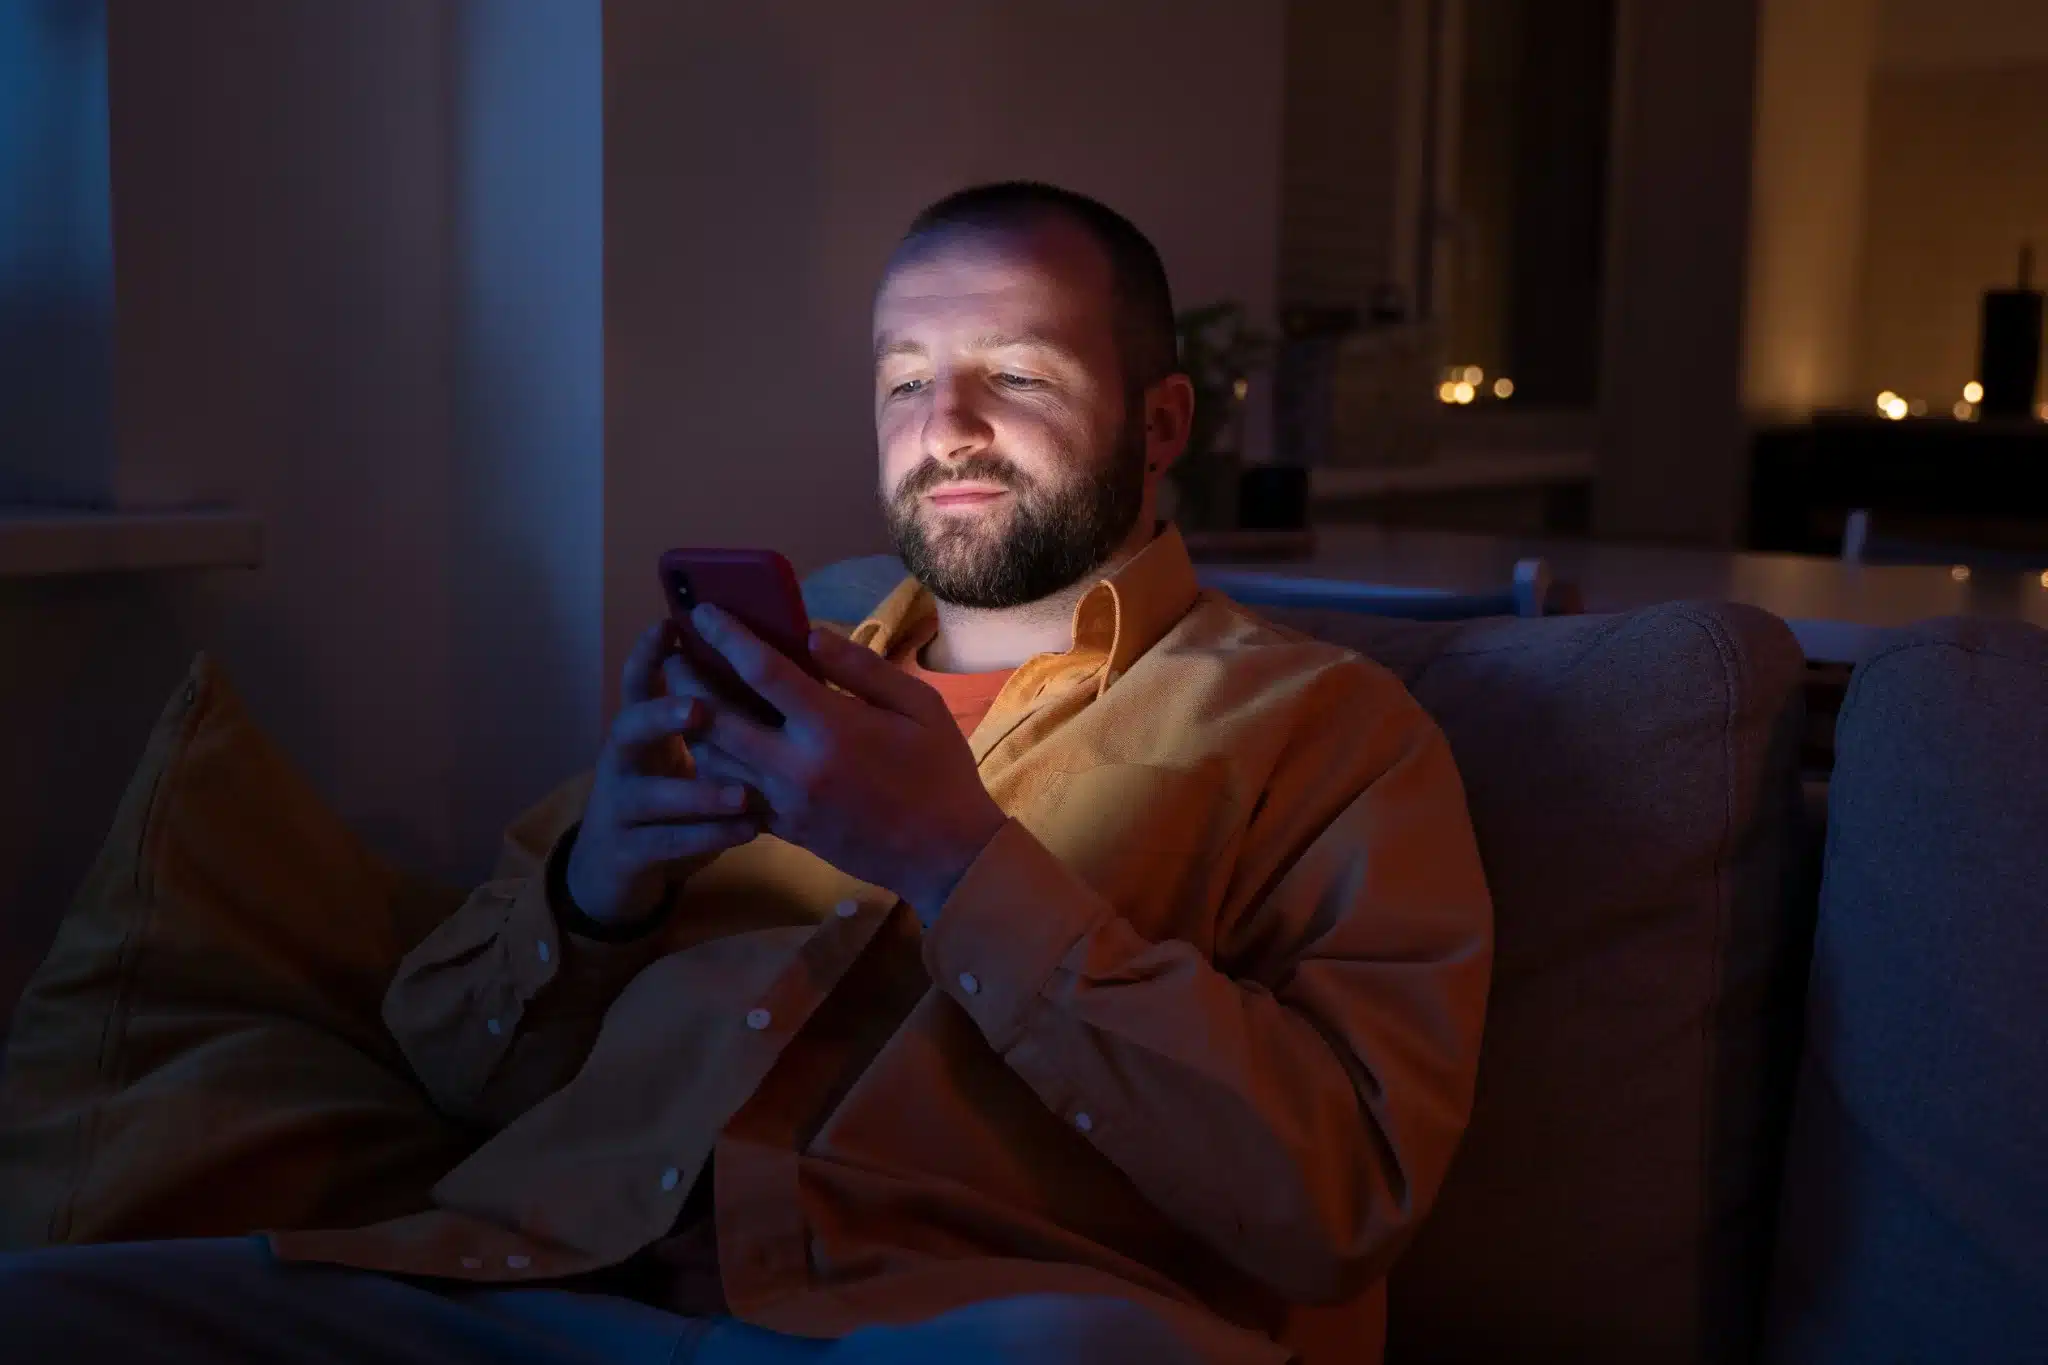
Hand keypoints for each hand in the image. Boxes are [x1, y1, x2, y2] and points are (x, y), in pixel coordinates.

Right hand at [563, 621, 765, 926]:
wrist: (613, 870)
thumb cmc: (665, 798)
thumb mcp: (678, 753)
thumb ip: (705, 718)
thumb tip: (755, 664)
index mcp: (639, 730)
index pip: (637, 682)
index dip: (647, 654)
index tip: (669, 626)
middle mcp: (621, 761)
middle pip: (628, 728)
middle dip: (661, 715)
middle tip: (699, 709)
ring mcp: (618, 807)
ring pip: (650, 795)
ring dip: (697, 791)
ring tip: (743, 793)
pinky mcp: (628, 850)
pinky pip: (667, 842)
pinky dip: (708, 836)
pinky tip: (748, 832)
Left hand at [673, 603, 1008, 924]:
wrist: (944, 856)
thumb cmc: (941, 772)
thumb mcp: (919, 706)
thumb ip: (862, 668)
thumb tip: (810, 634)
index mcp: (832, 728)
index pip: (762, 672)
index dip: (727, 637)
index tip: (704, 613)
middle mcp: (796, 766)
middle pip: (715, 717)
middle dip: (686, 682)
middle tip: (673, 655)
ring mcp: (784, 803)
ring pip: (713, 760)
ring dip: (691, 725)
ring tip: (683, 696)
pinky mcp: (783, 829)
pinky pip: (730, 795)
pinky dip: (714, 766)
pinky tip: (713, 745)